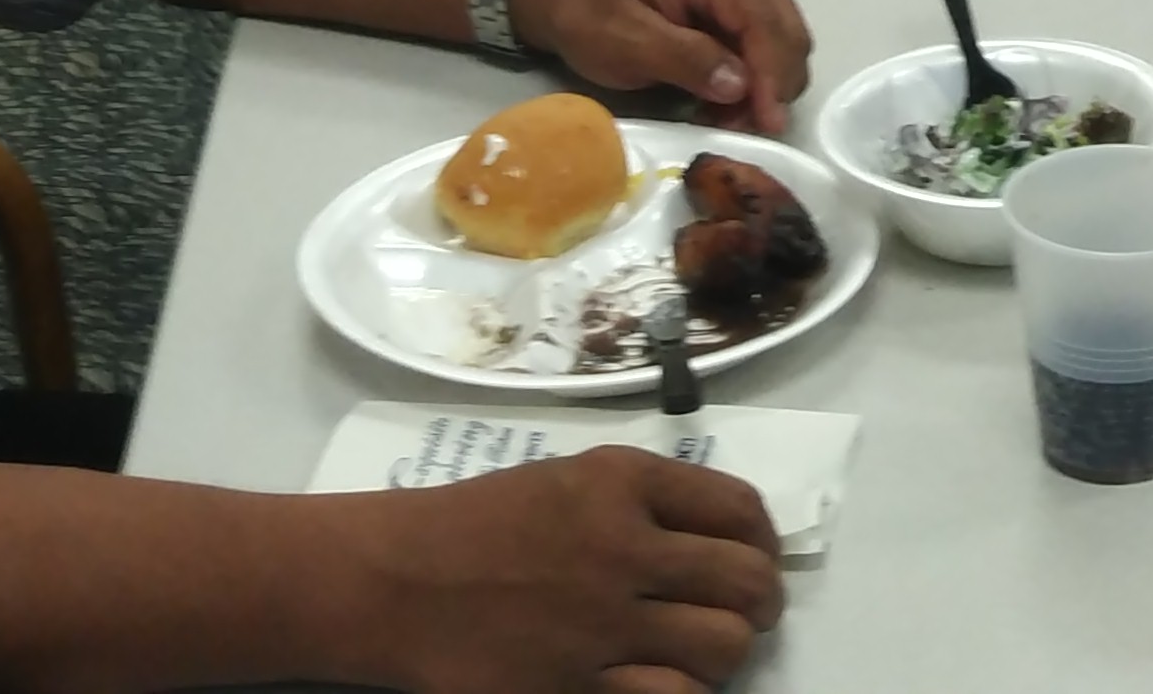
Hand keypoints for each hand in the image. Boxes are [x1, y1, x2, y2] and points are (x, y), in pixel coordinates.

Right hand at [338, 447, 784, 693]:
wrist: (390, 581)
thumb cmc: (473, 524)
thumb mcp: (565, 480)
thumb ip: (643, 501)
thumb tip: (721, 536)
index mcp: (620, 483)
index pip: (739, 509)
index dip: (762, 541)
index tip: (754, 557)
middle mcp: (622, 548)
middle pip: (747, 583)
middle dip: (759, 602)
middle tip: (746, 613)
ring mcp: (601, 623)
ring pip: (725, 647)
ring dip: (724, 653)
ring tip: (702, 652)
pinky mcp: (578, 686)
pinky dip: (682, 693)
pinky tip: (662, 683)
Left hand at [509, 0, 810, 130]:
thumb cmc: (590, 14)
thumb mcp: (625, 41)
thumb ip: (684, 59)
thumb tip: (740, 86)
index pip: (764, 23)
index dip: (772, 76)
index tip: (766, 124)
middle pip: (788, 34)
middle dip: (771, 87)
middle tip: (734, 127)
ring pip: (785, 45)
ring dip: (764, 88)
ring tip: (722, 117)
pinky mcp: (746, 4)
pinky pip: (769, 47)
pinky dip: (755, 81)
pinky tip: (722, 101)